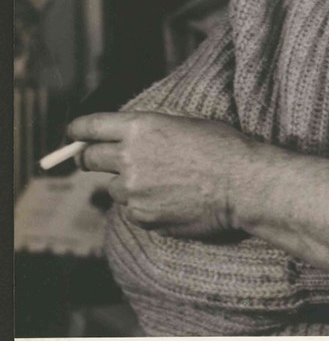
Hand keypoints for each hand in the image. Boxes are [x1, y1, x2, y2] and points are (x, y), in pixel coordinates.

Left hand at [67, 112, 250, 238]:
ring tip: (160, 184)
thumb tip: (129, 135)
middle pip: (89, 160)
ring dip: (127, 185)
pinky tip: (170, 200)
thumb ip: (151, 129)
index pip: (90, 126)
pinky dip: (143, 206)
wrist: (244, 185)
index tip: (73, 135)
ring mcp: (133, 190)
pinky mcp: (142, 216)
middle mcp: (129, 158)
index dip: (77, 130)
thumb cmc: (223, 148)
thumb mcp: (185, 124)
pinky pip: (131, 210)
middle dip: (89, 159)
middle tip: (96, 161)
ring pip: (113, 188)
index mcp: (140, 127)